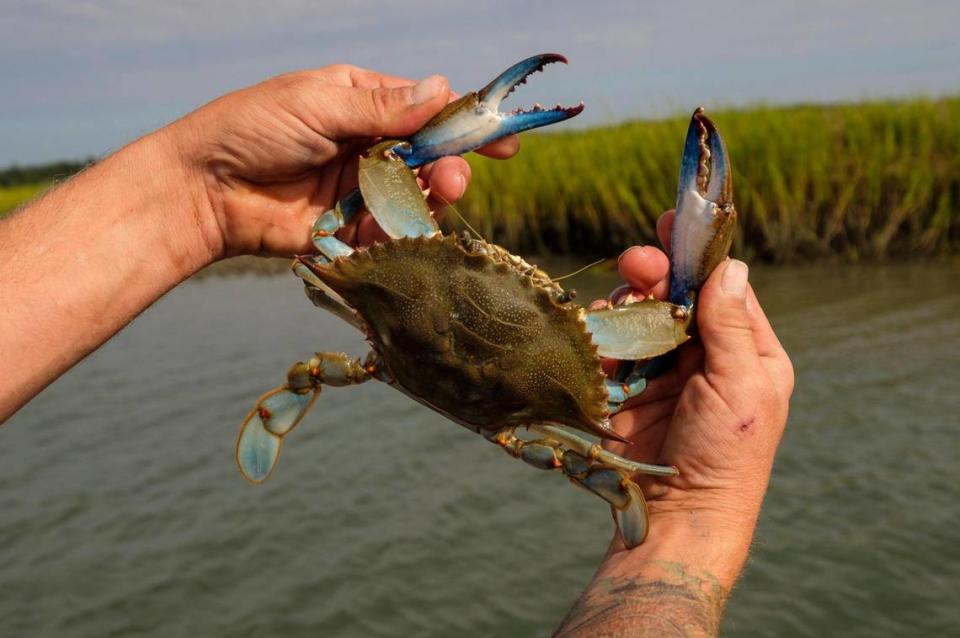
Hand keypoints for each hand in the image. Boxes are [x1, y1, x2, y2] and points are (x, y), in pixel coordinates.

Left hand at [163, 65, 518, 259]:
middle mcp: (365, 144)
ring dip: (426, 202)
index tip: (501, 141)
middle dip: (447, 168)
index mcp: (360, 101)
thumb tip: (443, 89)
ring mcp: (358, 187)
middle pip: (427, 158)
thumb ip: (383, 108)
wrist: (202, 190)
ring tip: (426, 203)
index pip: (424, 110)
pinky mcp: (347, 228)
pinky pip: (387, 232)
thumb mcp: (319, 105)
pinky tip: (391, 232)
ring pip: (413, 198)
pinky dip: (397, 234)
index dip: (464, 124)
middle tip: (451, 179)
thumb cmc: (251, 130)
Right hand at [555, 212, 792, 636]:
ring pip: (639, 318)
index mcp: (748, 353)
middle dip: (653, 276)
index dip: (697, 256)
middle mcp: (706, 357)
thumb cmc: (727, 454)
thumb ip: (730, 325)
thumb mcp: (740, 386)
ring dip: (625, 307)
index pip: (723, 288)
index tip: (670, 224)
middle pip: (676, 296)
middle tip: (631, 263)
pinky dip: (604, 336)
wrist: (678, 517)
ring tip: (613, 311)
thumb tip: (729, 266)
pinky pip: (613, 348)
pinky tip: (600, 336)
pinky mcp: (628, 390)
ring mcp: (664, 373)